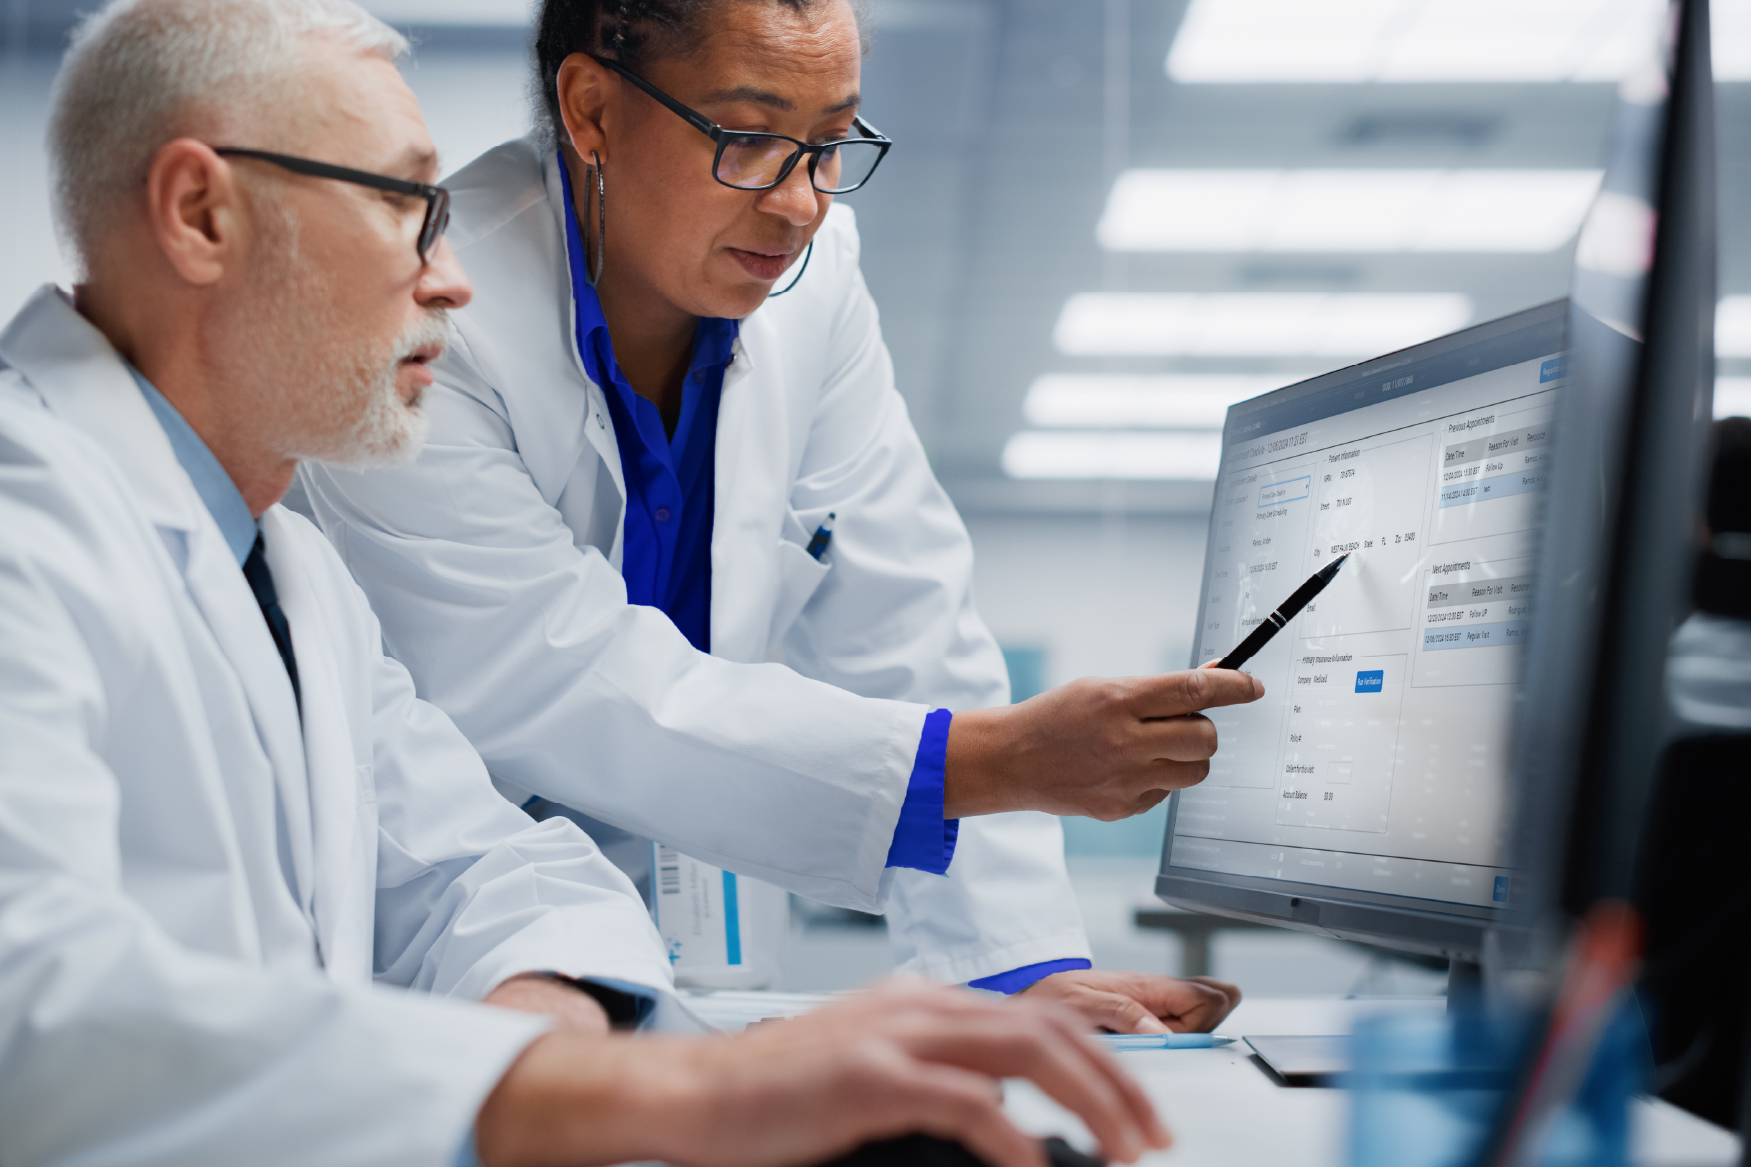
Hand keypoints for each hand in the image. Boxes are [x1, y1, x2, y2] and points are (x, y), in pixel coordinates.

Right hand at [475, 978, 1170, 1166]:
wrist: (690, 1094)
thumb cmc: (771, 1097)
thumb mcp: (868, 1073)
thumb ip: (935, 1079)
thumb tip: (1004, 1119)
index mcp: (920, 999)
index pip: (1036, 1013)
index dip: (1100, 1054)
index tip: (1138, 1103)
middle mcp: (917, 1002)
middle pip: (1048, 1026)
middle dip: (1117, 1080)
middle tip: (1155, 1134)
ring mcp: (894, 1032)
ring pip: (1027, 1051)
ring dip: (1092, 1101)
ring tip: (1125, 1150)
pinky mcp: (870, 1075)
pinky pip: (971, 1103)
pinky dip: (1017, 1139)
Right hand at [944, 669, 1264, 819]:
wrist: (1012, 760)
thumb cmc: (1058, 717)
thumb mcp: (1102, 688)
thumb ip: (1155, 690)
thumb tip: (1211, 681)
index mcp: (1119, 701)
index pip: (1193, 690)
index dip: (1233, 687)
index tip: (1251, 686)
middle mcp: (1125, 741)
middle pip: (1204, 737)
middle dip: (1204, 727)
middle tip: (1182, 722)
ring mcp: (1125, 780)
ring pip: (1196, 770)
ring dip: (1189, 756)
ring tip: (1158, 747)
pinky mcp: (1123, 808)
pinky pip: (1167, 793)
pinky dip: (1159, 779)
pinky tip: (1127, 769)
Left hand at [1018, 970, 1240, 1035]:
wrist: (1034, 992)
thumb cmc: (1051, 993)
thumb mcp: (1078, 1003)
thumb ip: (1120, 1012)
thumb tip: (1161, 1031)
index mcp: (1148, 986)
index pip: (1210, 997)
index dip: (1203, 1021)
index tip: (1171, 1037)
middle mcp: (1159, 993)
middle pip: (1217, 1005)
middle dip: (1202, 1028)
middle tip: (1164, 1039)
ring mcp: (1157, 1004)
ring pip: (1205, 1016)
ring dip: (1189, 1034)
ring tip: (1149, 1040)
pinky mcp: (1149, 1015)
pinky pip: (1185, 1023)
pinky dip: (1178, 1035)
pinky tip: (1151, 1042)